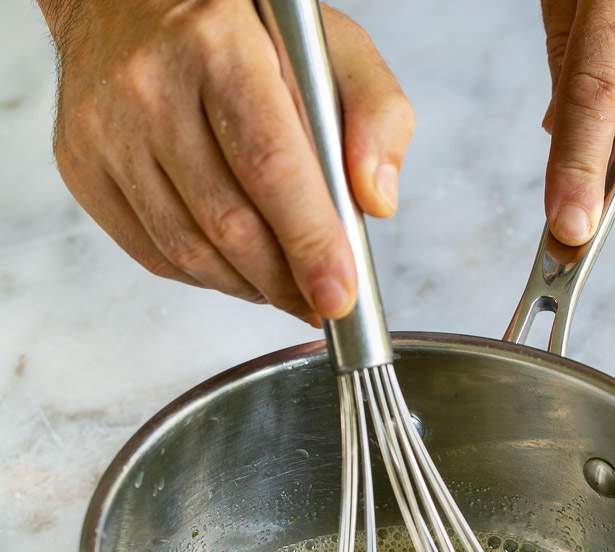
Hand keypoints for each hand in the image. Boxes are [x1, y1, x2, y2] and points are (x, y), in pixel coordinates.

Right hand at [43, 0, 414, 322]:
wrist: (126, 1)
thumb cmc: (242, 27)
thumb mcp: (330, 46)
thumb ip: (376, 115)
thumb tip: (376, 202)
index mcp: (219, 45)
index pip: (271, 167)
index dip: (309, 244)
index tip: (340, 296)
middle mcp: (150, 87)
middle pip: (228, 222)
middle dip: (285, 282)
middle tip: (320, 302)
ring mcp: (106, 131)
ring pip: (187, 249)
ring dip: (248, 287)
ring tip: (285, 288)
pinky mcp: (82, 166)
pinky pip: (153, 253)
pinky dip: (205, 276)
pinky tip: (237, 268)